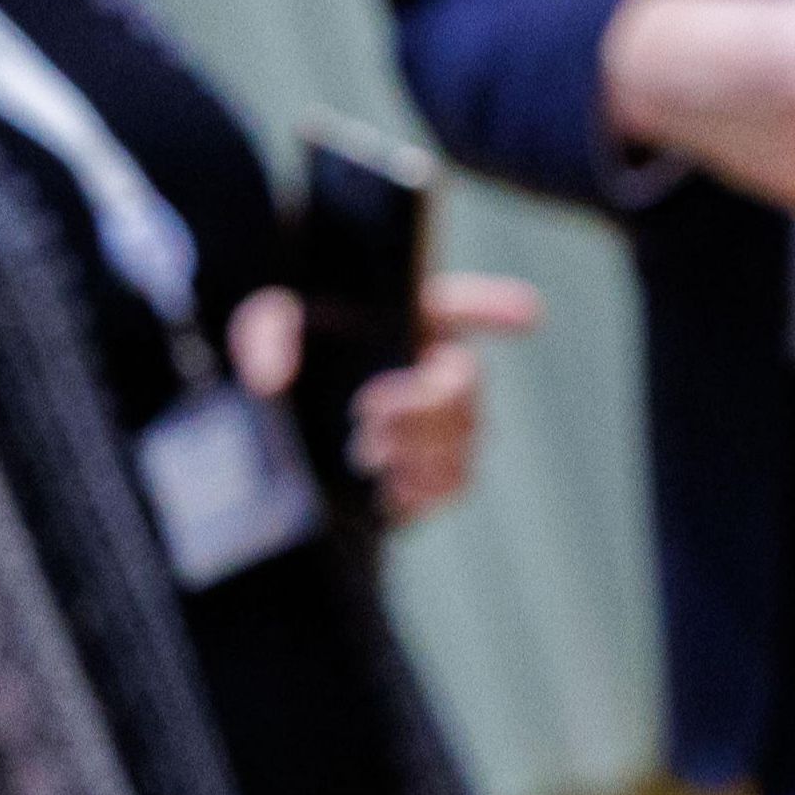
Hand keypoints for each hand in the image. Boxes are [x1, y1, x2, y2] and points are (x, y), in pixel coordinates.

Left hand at [233, 274, 543, 529]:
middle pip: (462, 388)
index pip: (462, 303)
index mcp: (413, 312)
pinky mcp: (427, 461)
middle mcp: (438, 362)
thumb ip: (266, 335)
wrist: (283, 394)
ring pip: (463, 439)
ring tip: (373, 457)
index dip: (496, 307)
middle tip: (369, 415)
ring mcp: (440, 414)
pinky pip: (454, 481)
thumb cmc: (286, 337)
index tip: (528, 313)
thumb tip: (270, 380)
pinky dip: (430, 491)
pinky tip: (395, 492)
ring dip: (422, 452)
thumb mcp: (266, 321)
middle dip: (420, 408)